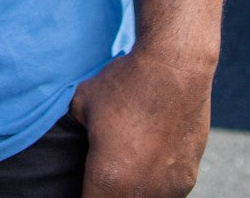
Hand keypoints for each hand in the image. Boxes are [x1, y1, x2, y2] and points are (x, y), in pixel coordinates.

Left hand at [70, 48, 211, 196]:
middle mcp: (142, 191)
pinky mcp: (187, 179)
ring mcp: (168, 188)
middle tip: (100, 171)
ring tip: (125, 162)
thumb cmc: (124, 83)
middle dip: (106, 192)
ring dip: (131, 191)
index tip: (81, 183)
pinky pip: (165, 192)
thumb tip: (66, 140)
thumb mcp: (81, 103)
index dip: (82, 193)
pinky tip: (148, 158)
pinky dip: (153, 183)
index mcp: (109, 178)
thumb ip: (71, 131)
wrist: (174, 68)